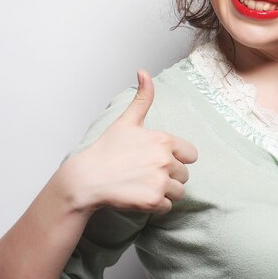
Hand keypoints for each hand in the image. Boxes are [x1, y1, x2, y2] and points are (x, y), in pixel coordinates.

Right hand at [62, 70, 197, 214]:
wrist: (86, 179)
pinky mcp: (154, 201)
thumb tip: (144, 71)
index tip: (159, 160)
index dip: (177, 158)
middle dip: (169, 176)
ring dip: (165, 192)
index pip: (191, 155)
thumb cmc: (106, 150)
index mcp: (164, 141)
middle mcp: (166, 160)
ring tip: (143, 186)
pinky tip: (140, 197)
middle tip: (146, 174)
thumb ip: (142, 97)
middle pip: (184, 174)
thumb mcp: (127, 121)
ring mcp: (160, 181)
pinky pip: (168, 207)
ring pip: (178, 192)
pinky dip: (157, 206)